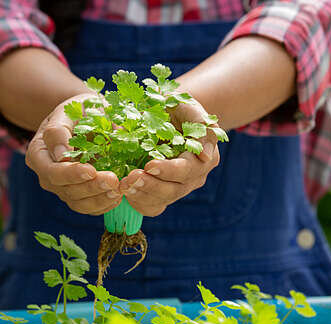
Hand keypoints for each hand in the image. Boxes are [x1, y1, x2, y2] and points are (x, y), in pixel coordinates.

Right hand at [25, 93, 121, 215]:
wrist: (88, 117)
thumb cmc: (79, 110)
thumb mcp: (69, 110)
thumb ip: (61, 130)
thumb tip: (62, 154)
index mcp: (38, 152)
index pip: (51, 170)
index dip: (70, 173)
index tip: (91, 170)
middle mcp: (46, 174)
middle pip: (64, 189)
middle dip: (90, 187)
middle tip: (113, 180)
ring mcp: (61, 187)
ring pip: (77, 202)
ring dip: (99, 198)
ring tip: (119, 189)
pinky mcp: (77, 195)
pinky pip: (89, 207)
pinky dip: (104, 204)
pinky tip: (118, 195)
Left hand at [119, 99, 220, 216]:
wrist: (167, 116)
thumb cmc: (180, 110)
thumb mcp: (192, 110)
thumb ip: (203, 126)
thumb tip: (206, 156)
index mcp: (203, 159)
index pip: (187, 170)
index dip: (169, 170)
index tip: (149, 165)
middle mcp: (193, 178)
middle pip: (173, 190)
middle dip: (151, 185)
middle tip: (131, 178)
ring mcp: (178, 188)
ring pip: (161, 200)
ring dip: (141, 195)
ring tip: (124, 185)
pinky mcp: (162, 195)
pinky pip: (152, 206)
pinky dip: (137, 202)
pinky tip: (125, 193)